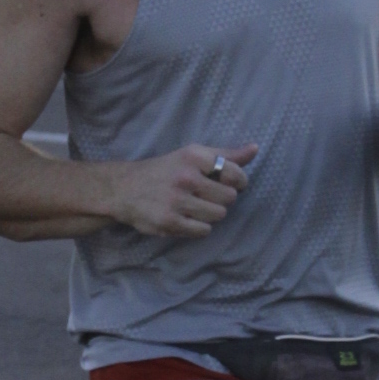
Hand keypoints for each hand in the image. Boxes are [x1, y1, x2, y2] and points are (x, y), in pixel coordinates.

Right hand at [108, 141, 258, 238]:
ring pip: (218, 215)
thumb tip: (255, 148)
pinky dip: (198, 227)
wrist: (124, 188)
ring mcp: (177, 201)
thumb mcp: (192, 155)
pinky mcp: (169, 222)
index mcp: (193, 157)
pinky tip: (186, 218)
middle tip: (206, 196)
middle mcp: (186, 177)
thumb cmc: (165, 170)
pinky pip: (203, 231)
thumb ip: (225, 154)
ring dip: (210, 214)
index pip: (235, 174)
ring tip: (194, 207)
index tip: (227, 184)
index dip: (238, 182)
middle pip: (229, 198)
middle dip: (221, 199)